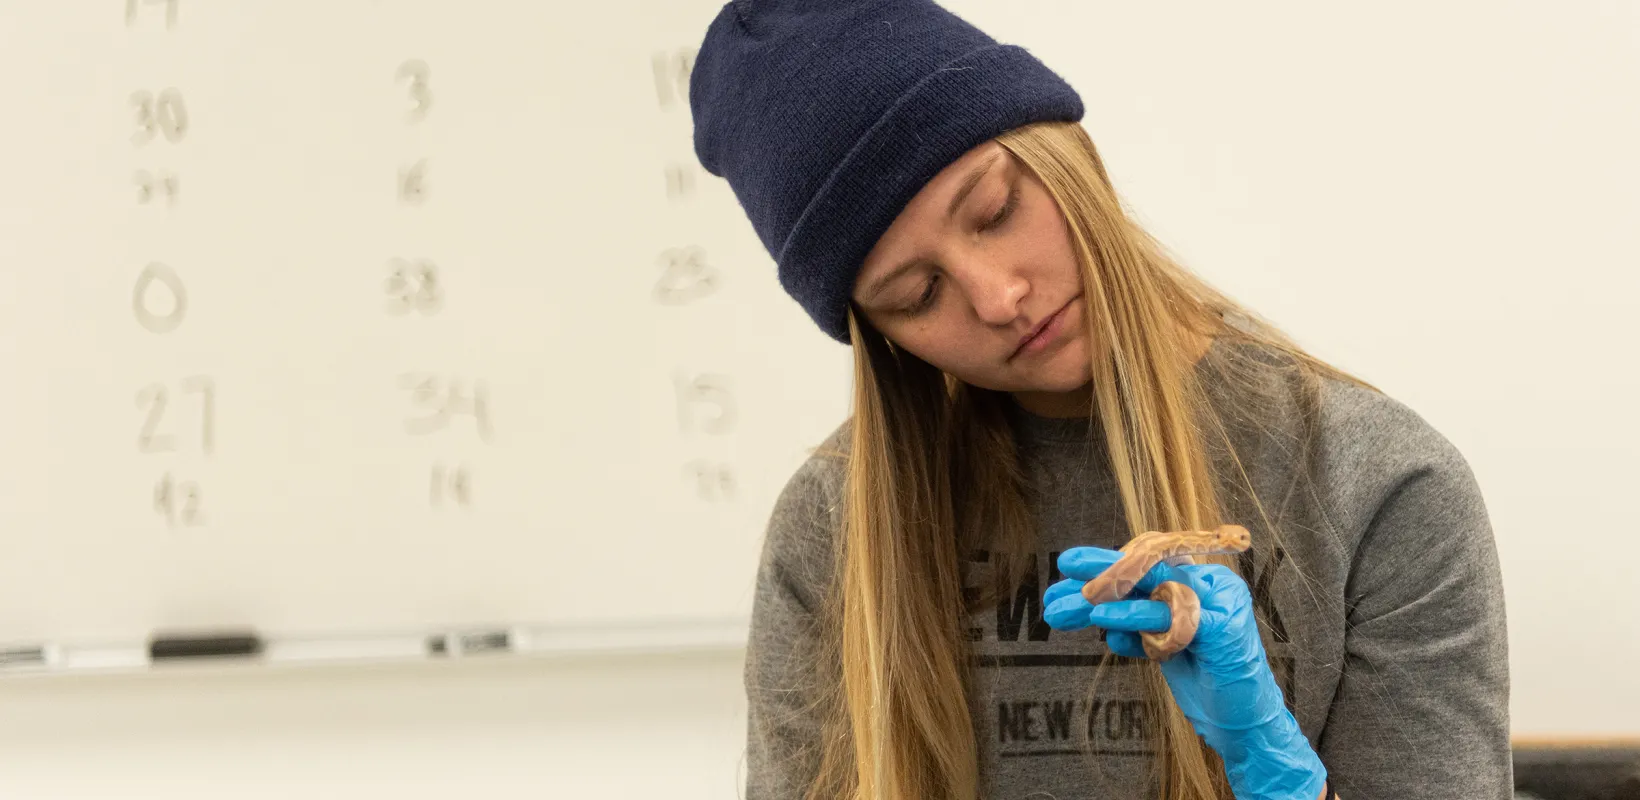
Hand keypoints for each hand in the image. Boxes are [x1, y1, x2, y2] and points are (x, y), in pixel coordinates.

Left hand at [1045, 546, 1327, 799]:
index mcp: (1201, 580)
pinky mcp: (1223, 627)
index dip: (1105, 566)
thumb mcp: (1157, 642)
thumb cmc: (1202, 680)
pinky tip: (1102, 616)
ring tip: (1071, 597)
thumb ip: (1129, 619)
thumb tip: (1083, 604)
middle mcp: (1213, 583)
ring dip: (1108, 592)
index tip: (1065, 571)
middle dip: (1102, 567)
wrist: (1242, 725)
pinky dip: (1133, 615)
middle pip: (1149, 568)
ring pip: (1155, 588)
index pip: (1147, 565)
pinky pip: (1170, 617)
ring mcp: (1221, 602)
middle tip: (1064, 562)